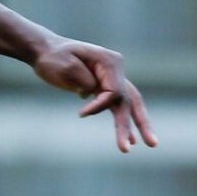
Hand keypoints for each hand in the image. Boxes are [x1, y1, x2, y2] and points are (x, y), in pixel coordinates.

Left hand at [29, 38, 156, 152]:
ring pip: (129, 105)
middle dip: (140, 123)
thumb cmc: (52, 57)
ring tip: (149, 145)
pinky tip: (132, 140)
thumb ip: (83, 79)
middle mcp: (115, 69)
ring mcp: (112, 78)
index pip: (114, 92)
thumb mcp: (64, 65)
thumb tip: (93, 92)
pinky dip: (124, 121)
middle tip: (152, 144)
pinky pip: (118, 106)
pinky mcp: (104, 87)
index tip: (82, 113)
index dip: (100, 106)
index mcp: (109, 61)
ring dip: (137, 126)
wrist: (44, 51)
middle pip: (132, 100)